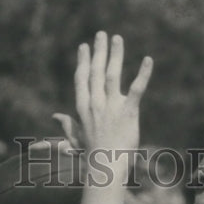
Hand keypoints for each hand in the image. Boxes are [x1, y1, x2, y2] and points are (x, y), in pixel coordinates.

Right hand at [60, 32, 151, 157]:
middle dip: (98, 51)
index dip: (83, 61)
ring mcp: (111, 108)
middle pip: (95, 71)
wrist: (106, 169)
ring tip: (117, 38)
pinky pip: (136, 89)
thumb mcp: (76, 138)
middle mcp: (95, 104)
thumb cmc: (92, 156)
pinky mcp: (128, 113)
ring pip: (112, 74)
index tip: (84, 46)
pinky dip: (143, 73)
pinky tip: (148, 60)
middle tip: (102, 34)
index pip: (81, 79)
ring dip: (115, 54)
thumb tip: (55, 117)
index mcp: (83, 109)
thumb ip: (67, 124)